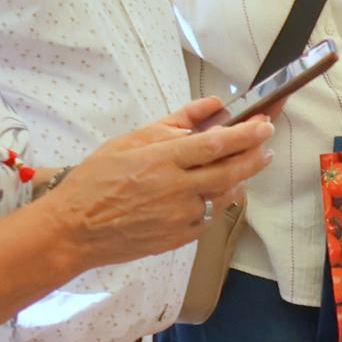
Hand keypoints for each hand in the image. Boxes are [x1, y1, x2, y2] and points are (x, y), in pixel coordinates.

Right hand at [49, 98, 273, 265]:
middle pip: (231, 171)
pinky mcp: (180, 238)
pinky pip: (206, 217)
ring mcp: (180, 216)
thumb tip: (212, 104)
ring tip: (241, 168)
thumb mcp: (130, 141)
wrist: (74, 230)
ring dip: (237, 180)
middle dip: (255, 157)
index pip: (217, 144)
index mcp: (163, 160)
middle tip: (266, 147)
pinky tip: (205, 194)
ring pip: (222, 196)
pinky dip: (211, 203)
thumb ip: (175, 122)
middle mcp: (177, 189)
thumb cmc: (96, 180)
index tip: (265, 126)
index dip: (247, 134)